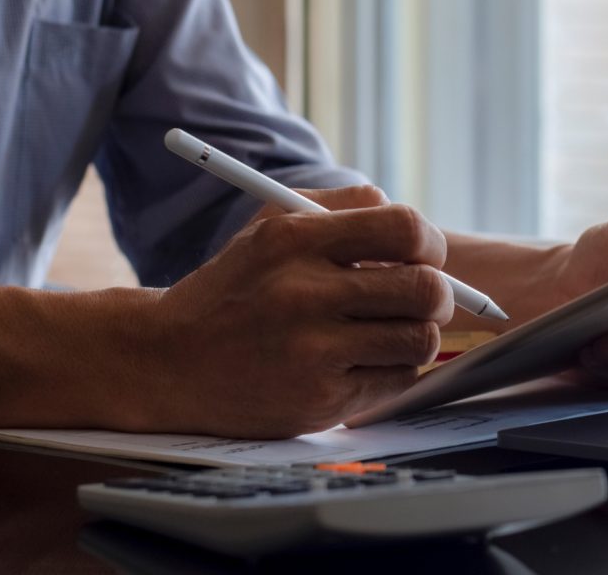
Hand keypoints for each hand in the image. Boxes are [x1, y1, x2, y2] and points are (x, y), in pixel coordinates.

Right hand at [140, 186, 452, 437]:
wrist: (168, 361)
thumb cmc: (234, 288)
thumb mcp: (271, 226)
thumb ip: (341, 207)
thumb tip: (406, 217)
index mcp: (295, 240)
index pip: (404, 228)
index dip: (429, 243)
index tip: (425, 254)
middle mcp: (304, 294)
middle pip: (426, 289)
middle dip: (439, 292)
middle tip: (424, 297)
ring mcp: (313, 352)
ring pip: (420, 339)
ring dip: (418, 333)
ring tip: (391, 329)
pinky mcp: (320, 400)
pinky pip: (397, 380)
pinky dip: (393, 368)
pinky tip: (364, 359)